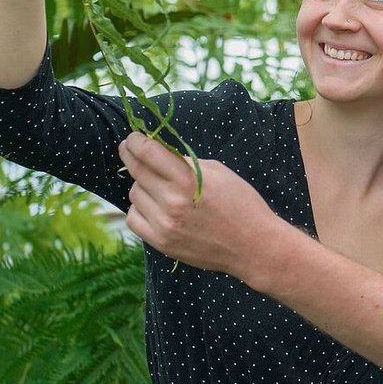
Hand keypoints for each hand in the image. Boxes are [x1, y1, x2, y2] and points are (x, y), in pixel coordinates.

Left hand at [121, 133, 278, 276]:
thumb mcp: (218, 172)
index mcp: (188, 179)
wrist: (253, 245)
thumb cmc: (241, 203)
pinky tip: (154, 207)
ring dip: (142, 186)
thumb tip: (160, 153)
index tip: (133, 138)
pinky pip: (134, 218)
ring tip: (160, 187)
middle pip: (136, 171)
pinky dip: (141, 208)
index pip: (147, 153)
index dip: (135, 141)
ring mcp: (164, 224)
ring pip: (134, 194)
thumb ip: (186, 162)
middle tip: (129, 150)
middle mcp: (172, 201)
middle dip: (131, 156)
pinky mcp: (161, 243)